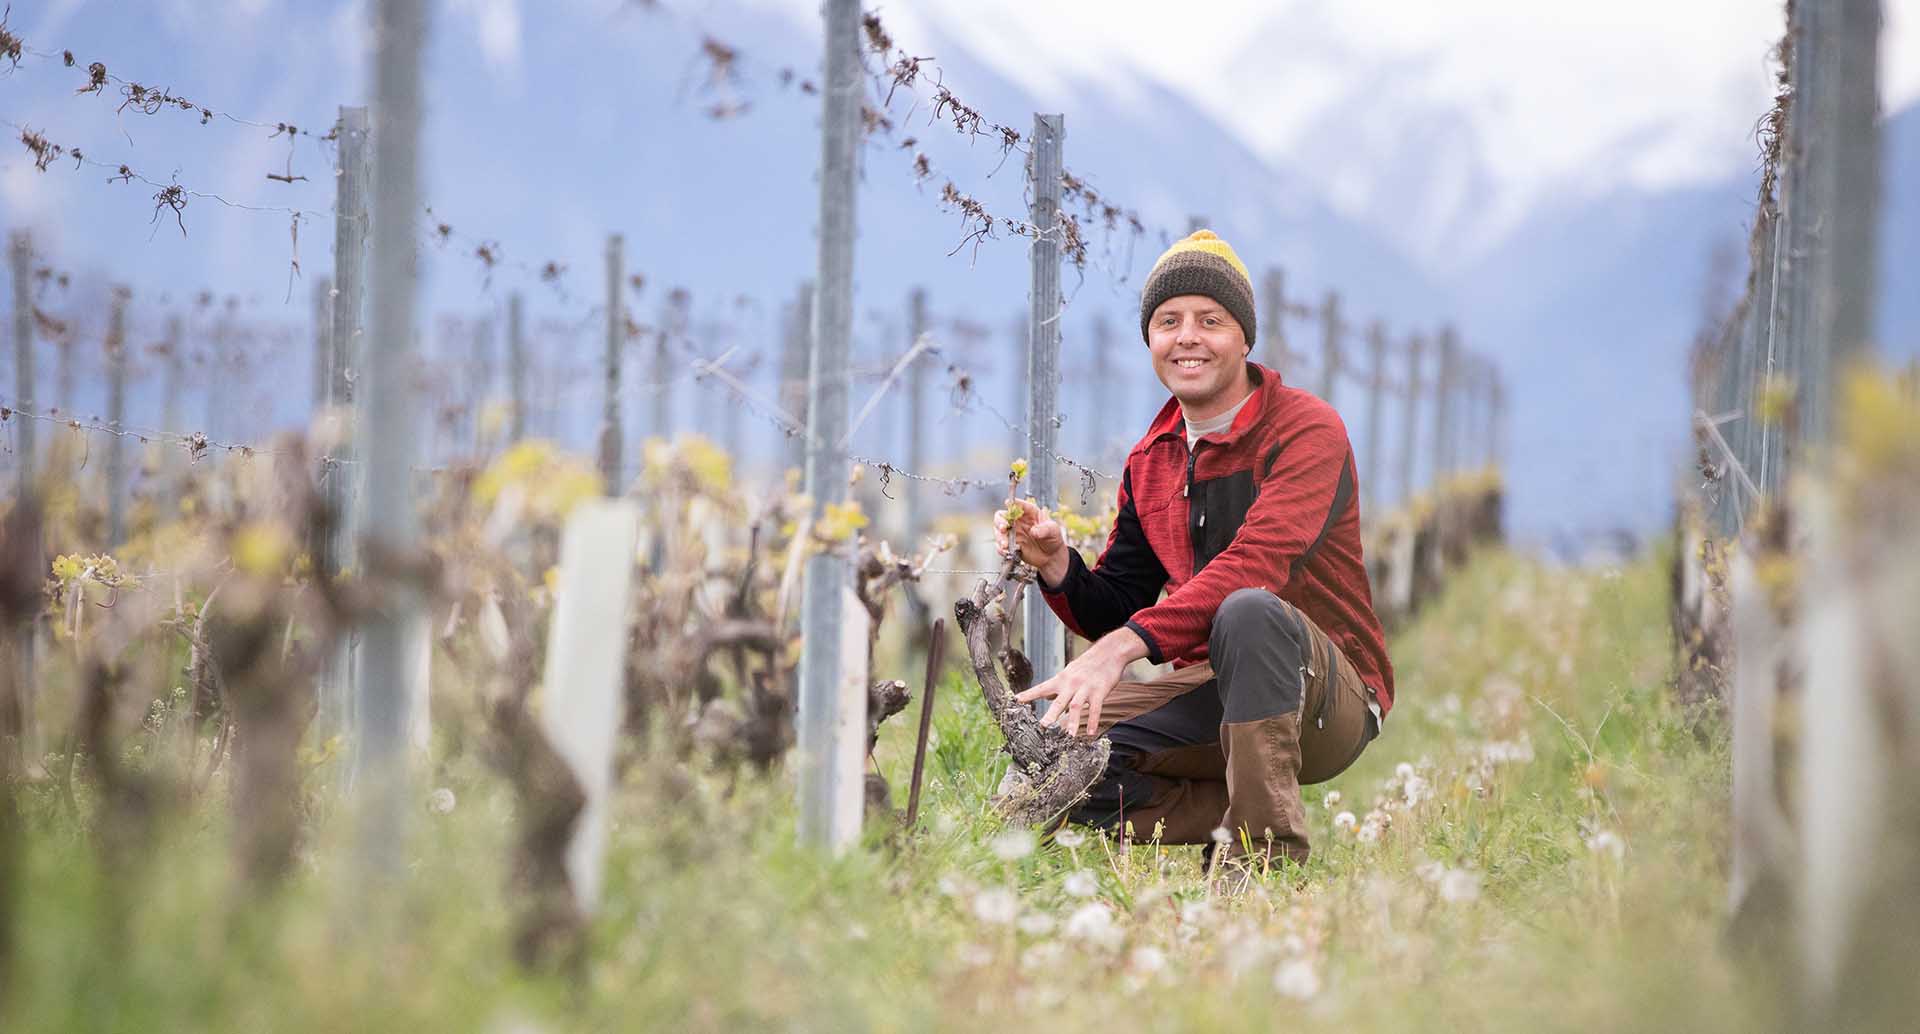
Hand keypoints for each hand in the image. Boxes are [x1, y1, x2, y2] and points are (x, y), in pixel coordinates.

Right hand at [993, 497, 1069, 587]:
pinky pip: (1000, 545)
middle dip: (1000, 521)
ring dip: (999, 537)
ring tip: (1005, 544)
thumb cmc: (1053, 539)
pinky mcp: (1011, 544)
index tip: (1008, 503)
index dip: (1012, 503)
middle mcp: (1019, 521)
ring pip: (999, 531)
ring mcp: (1013, 533)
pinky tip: (1006, 551)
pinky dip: (1000, 548)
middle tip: (1004, 528)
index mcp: (1029, 513)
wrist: (1051, 557)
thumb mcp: (1053, 531)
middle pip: (1002, 516)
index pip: (1019, 505)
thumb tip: (1034, 531)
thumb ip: (1044, 530)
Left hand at [1013, 627, 1148, 736]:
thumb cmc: (1087, 664)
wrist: (1109, 652)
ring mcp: (1085, 688)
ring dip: (1073, 722)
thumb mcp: (1069, 672)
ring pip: (1077, 707)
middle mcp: (1071, 684)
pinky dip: (1093, 721)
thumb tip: (1046, 696)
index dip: (1029, 694)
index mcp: (1061, 679)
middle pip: (1059, 702)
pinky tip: (1091, 733)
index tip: (1016, 700)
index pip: (1042, 688)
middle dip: (1051, 715)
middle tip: (1043, 727)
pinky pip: (1096, 709)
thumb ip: (1058, 686)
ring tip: (1069, 736)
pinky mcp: (1100, 692)